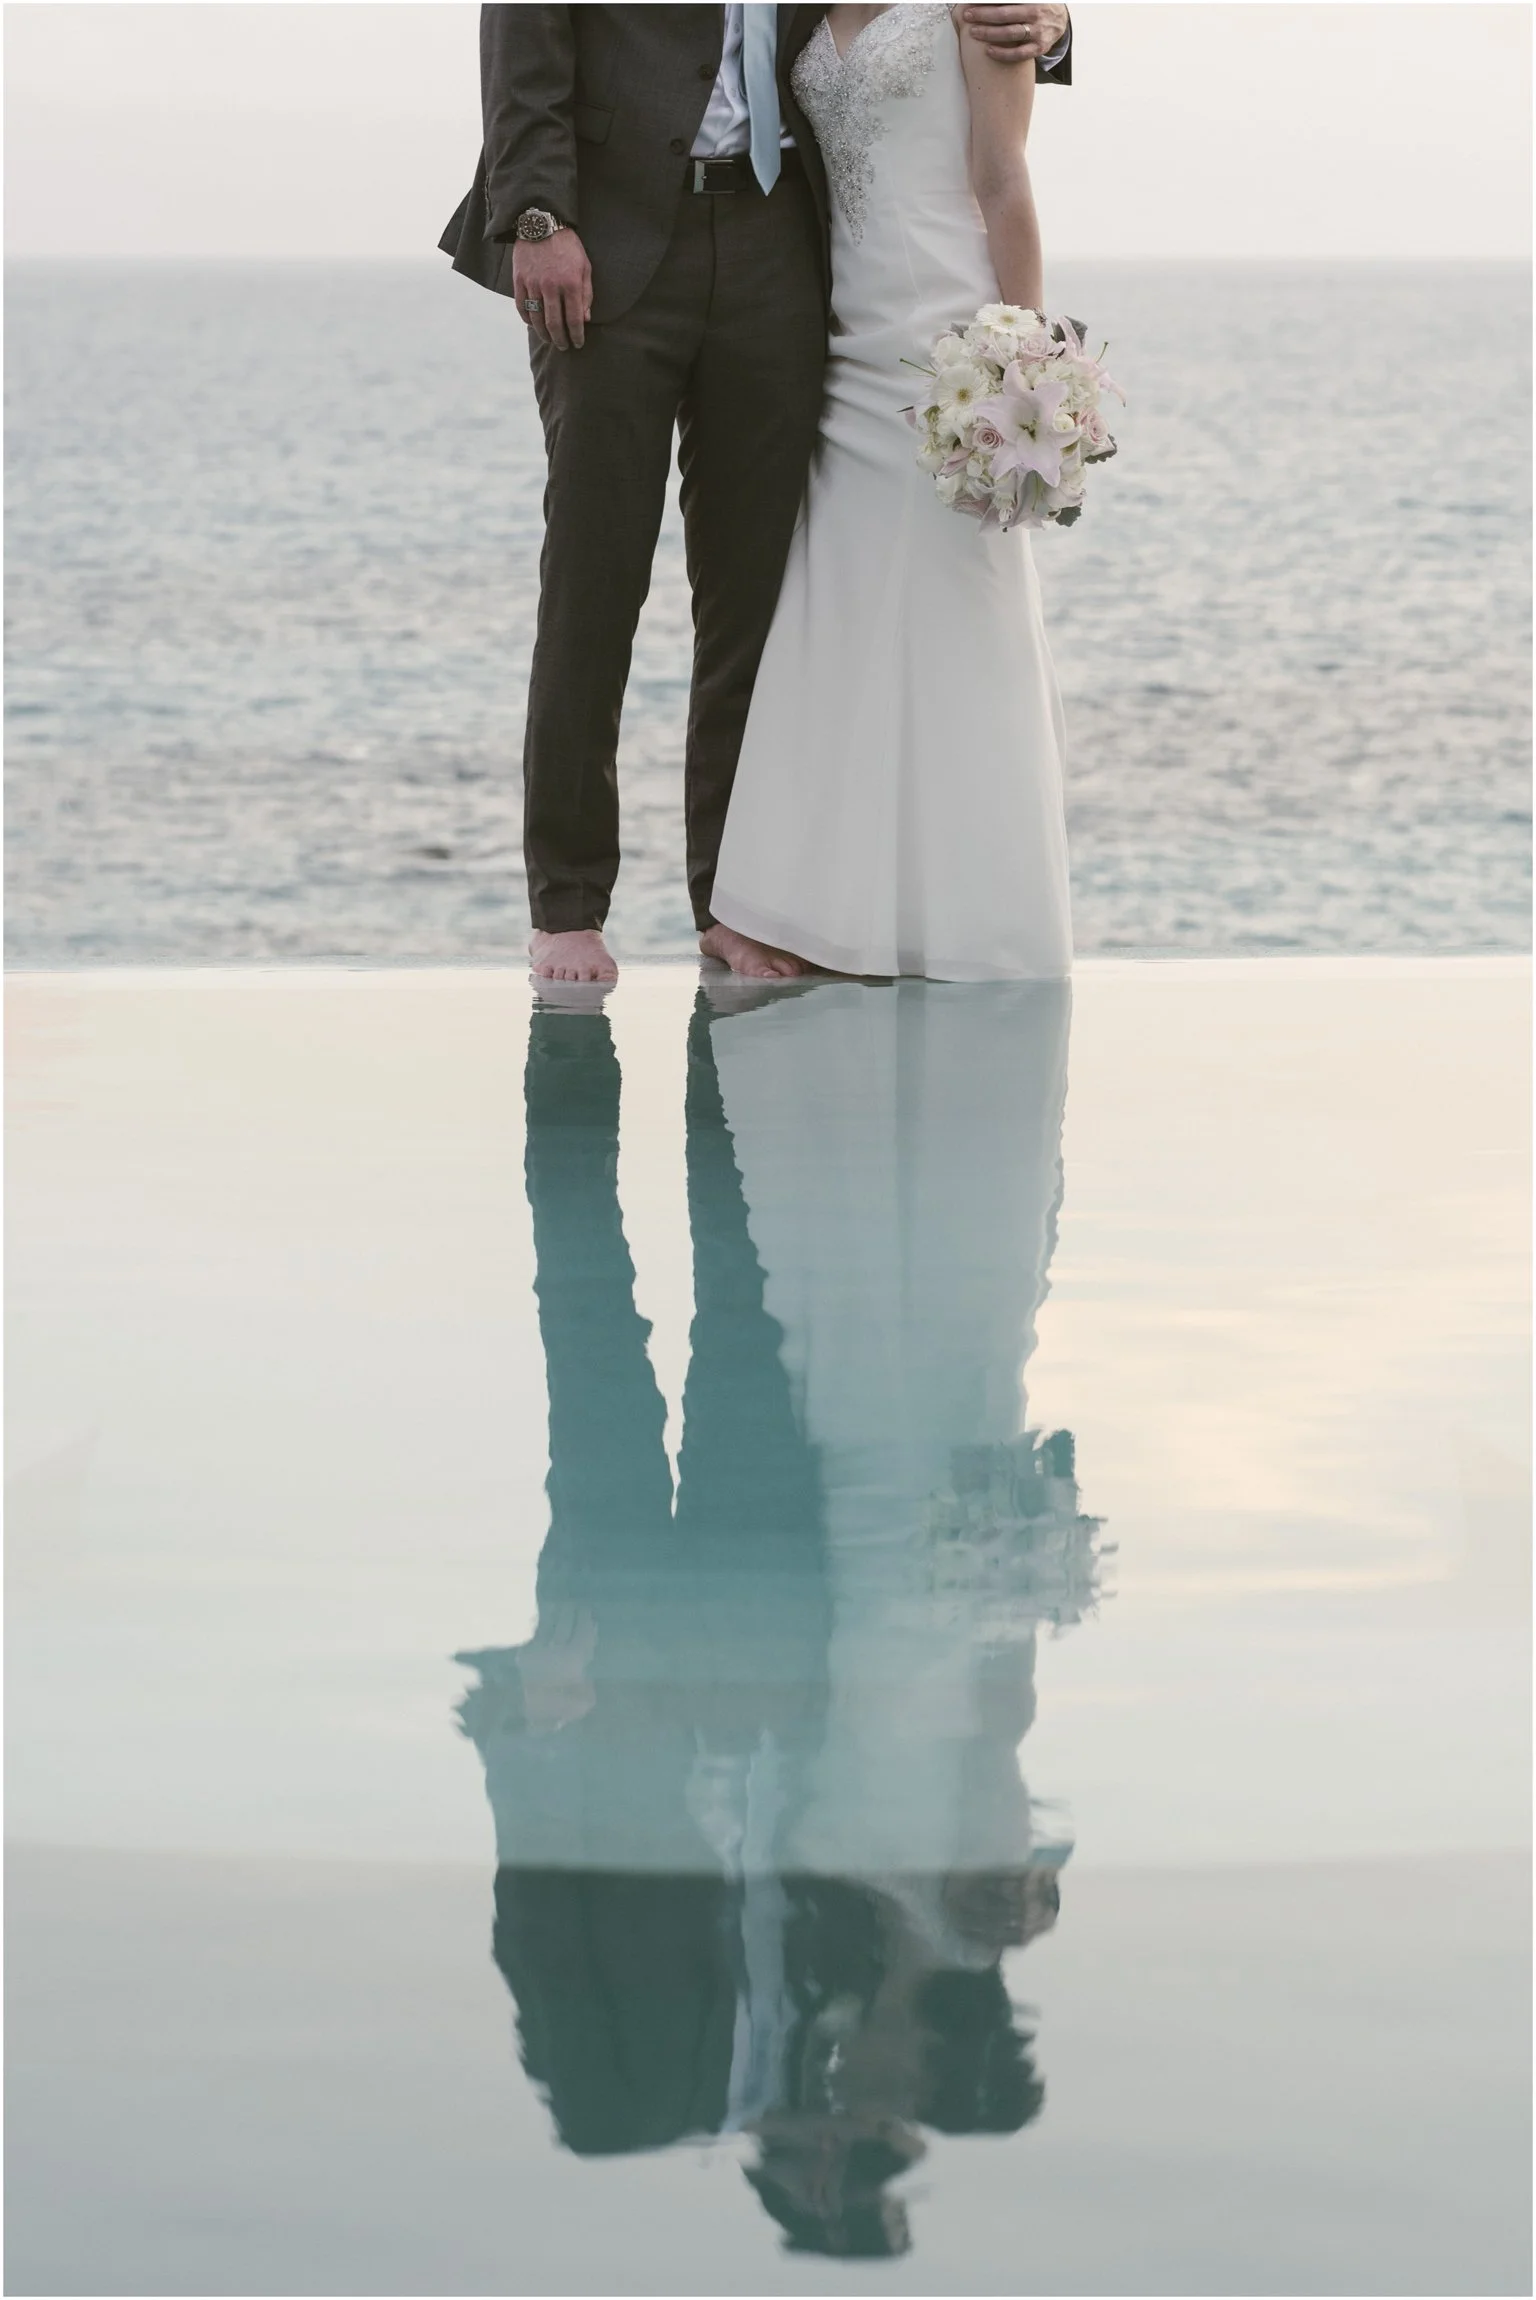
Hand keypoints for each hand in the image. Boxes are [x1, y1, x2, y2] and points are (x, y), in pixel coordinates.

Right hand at [512, 227, 592, 350]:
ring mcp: (533, 284)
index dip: (576, 336)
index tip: (578, 343)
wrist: (542, 223)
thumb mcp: (585, 266)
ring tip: (549, 339)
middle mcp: (551, 287)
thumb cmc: (568, 246)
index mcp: (570, 283)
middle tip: (563, 346)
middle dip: (560, 340)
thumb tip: (585, 319)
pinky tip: (533, 325)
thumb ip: (586, 293)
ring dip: (543, 334)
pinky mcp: (519, 280)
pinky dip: (527, 319)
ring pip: (537, 319)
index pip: (574, 319)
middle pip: (554, 324)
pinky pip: (521, 307)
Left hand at [959, 3, 1068, 64]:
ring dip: (990, 33)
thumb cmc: (1037, 6)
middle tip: (968, 15)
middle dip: (984, 14)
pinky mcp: (1039, 47)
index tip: (973, 1)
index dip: (989, 1)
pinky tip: (989, 51)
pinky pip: (1019, 53)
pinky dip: (1003, 53)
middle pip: (1005, 14)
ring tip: (974, 32)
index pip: (1007, 0)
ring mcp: (1038, 31)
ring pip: (1010, 33)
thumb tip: (990, 0)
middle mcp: (1035, 13)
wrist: (1060, 20)